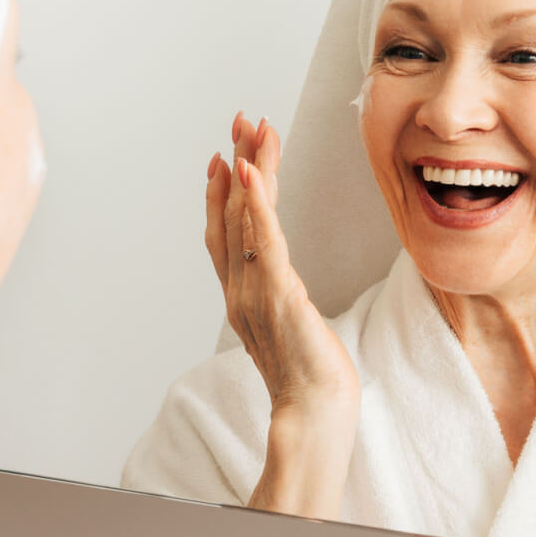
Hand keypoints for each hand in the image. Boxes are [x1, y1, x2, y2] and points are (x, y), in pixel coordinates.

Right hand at [206, 113, 359, 516]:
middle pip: (232, 214)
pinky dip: (257, 201)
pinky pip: (265, 238)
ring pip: (246, 217)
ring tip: (253, 130)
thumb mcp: (291, 329)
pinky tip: (256, 170)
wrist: (313, 414)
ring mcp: (254, 290)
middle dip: (237, 162)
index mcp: (240, 297)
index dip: (222, 191)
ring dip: (251, 167)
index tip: (226, 156)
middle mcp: (239, 289)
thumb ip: (279, 301)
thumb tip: (282, 286)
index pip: (224, 233)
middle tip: (241, 122)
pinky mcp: (278, 292)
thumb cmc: (310, 379)